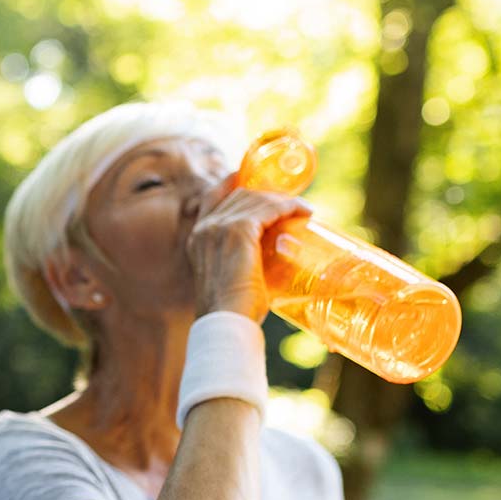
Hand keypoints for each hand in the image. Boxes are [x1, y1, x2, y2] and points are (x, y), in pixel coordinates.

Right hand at [185, 181, 309, 320]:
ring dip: (283, 201)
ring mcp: (220, 227)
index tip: (252, 178)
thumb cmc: (233, 313)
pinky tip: (303, 212)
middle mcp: (205, 228)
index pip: (212, 197)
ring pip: (256, 199)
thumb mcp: (231, 282)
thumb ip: (241, 268)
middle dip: (268, 195)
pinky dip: (289, 207)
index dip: (232, 182)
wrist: (226, 321)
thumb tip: (271, 272)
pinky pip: (269, 208)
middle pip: (240, 195)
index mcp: (197, 239)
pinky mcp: (239, 230)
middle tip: (291, 205)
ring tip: (302, 210)